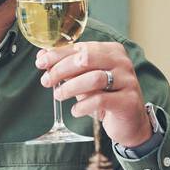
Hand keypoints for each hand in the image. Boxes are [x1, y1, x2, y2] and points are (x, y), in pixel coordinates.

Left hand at [35, 41, 152, 147]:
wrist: (130, 122)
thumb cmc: (105, 96)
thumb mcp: (84, 79)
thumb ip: (67, 67)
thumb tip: (42, 56)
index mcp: (111, 51)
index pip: (81, 47)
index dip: (57, 55)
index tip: (40, 63)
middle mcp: (122, 62)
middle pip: (86, 59)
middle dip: (61, 69)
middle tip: (47, 81)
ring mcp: (127, 81)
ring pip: (94, 78)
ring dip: (70, 87)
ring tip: (59, 95)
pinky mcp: (128, 101)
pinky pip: (100, 100)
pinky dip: (83, 106)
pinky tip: (75, 110)